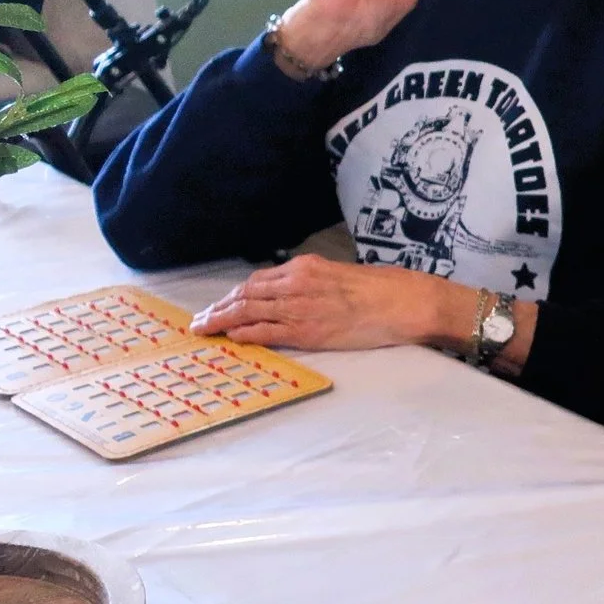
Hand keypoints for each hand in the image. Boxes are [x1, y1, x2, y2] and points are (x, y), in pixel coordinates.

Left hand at [189, 255, 468, 351]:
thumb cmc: (382, 289)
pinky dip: (245, 333)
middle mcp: (297, 282)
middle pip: (245, 294)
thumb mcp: (341, 276)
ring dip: (221, 321)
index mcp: (306, 267)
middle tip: (199, 320)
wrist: (404, 302)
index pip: (258, 280)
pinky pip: (266, 331)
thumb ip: (314, 283)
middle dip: (218, 307)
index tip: (221, 303)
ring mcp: (300, 307)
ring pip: (248, 311)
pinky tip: (231, 337)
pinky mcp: (308, 330)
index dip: (235, 294)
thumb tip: (295, 297)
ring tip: (204, 330)